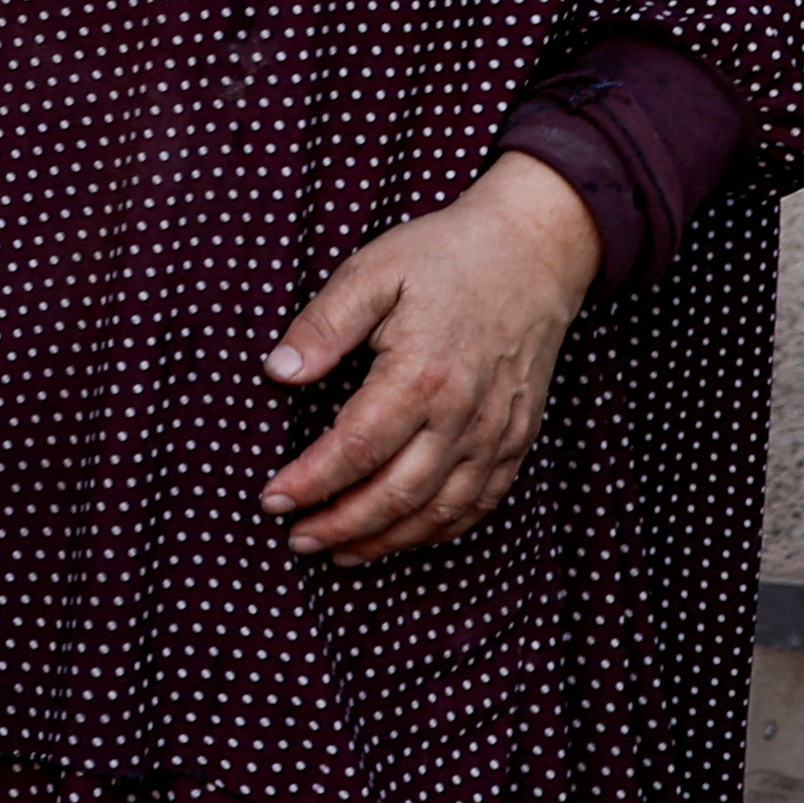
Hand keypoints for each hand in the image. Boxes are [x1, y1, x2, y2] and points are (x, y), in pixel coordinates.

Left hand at [259, 153, 599, 564]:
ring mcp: (496, 432)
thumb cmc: (445, 256)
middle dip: (340, 525)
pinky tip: (404, 535)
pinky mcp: (517, 438)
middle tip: (296, 538)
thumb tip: (278, 372)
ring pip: (438, 510)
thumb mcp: (373, 271)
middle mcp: (462, 414)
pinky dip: (439, 530)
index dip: (310, 482)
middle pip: (395, 494)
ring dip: (386, 540)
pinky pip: (480, 502)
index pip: (354, 449)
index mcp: (420, 374)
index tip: (272, 500)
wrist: (532, 251)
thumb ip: (324, 324)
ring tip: (340, 551)